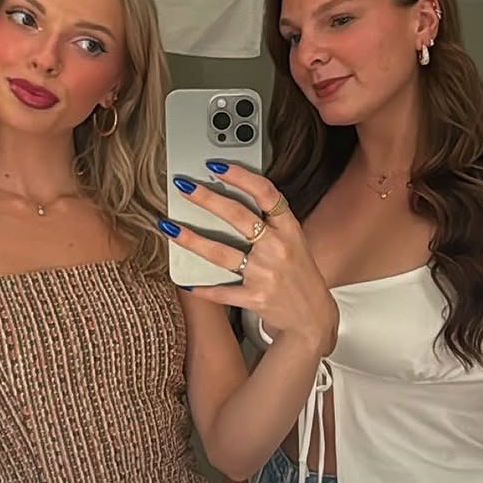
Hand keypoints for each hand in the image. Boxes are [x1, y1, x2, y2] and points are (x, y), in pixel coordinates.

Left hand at [164, 163, 337, 356]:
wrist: (313, 316)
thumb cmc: (299, 273)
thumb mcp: (295, 241)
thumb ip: (271, 221)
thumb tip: (232, 195)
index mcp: (290, 229)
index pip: (266, 194)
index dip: (240, 177)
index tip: (216, 167)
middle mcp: (278, 248)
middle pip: (238, 217)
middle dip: (207, 199)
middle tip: (183, 186)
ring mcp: (266, 274)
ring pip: (221, 253)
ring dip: (191, 239)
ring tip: (169, 226)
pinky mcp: (255, 298)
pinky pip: (221, 291)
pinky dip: (202, 287)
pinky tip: (184, 281)